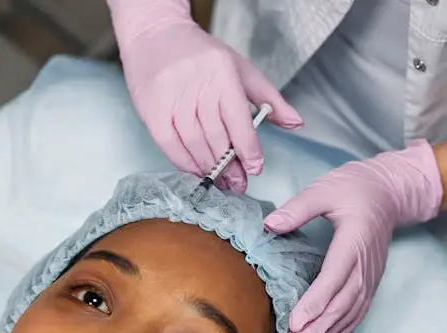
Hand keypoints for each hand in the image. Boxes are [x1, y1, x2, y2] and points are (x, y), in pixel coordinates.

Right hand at [109, 0, 302, 192]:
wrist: (156, 35)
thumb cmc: (201, 54)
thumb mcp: (240, 68)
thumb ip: (269, 97)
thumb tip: (295, 123)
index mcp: (222, 73)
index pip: (238, 119)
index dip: (247, 148)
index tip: (255, 168)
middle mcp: (196, 84)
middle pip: (216, 135)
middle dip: (228, 166)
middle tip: (237, 183)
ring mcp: (172, 97)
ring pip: (194, 143)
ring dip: (208, 167)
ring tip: (219, 181)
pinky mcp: (151, 108)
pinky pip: (169, 144)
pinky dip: (183, 161)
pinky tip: (195, 169)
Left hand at [263, 140, 443, 332]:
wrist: (391, 191)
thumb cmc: (356, 188)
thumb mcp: (325, 189)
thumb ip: (299, 207)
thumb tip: (270, 224)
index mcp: (354, 242)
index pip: (333, 278)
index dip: (315, 302)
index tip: (295, 322)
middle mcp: (365, 265)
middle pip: (341, 304)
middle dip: (316, 329)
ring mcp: (370, 276)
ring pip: (349, 313)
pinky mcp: (370, 282)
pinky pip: (357, 312)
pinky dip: (341, 331)